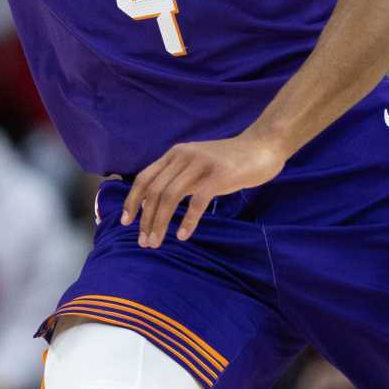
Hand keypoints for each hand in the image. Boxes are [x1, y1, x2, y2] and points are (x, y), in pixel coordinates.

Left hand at [122, 131, 286, 247]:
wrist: (261, 146)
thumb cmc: (228, 160)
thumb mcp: (196, 163)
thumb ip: (177, 176)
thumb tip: (153, 202)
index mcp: (175, 153)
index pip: (145, 178)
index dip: (133, 201)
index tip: (126, 222)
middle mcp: (183, 156)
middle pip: (155, 190)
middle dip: (146, 218)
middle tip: (144, 242)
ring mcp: (201, 164)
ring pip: (171, 196)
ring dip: (160, 222)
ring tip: (156, 242)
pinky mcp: (219, 175)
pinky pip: (197, 201)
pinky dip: (187, 220)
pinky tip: (183, 235)